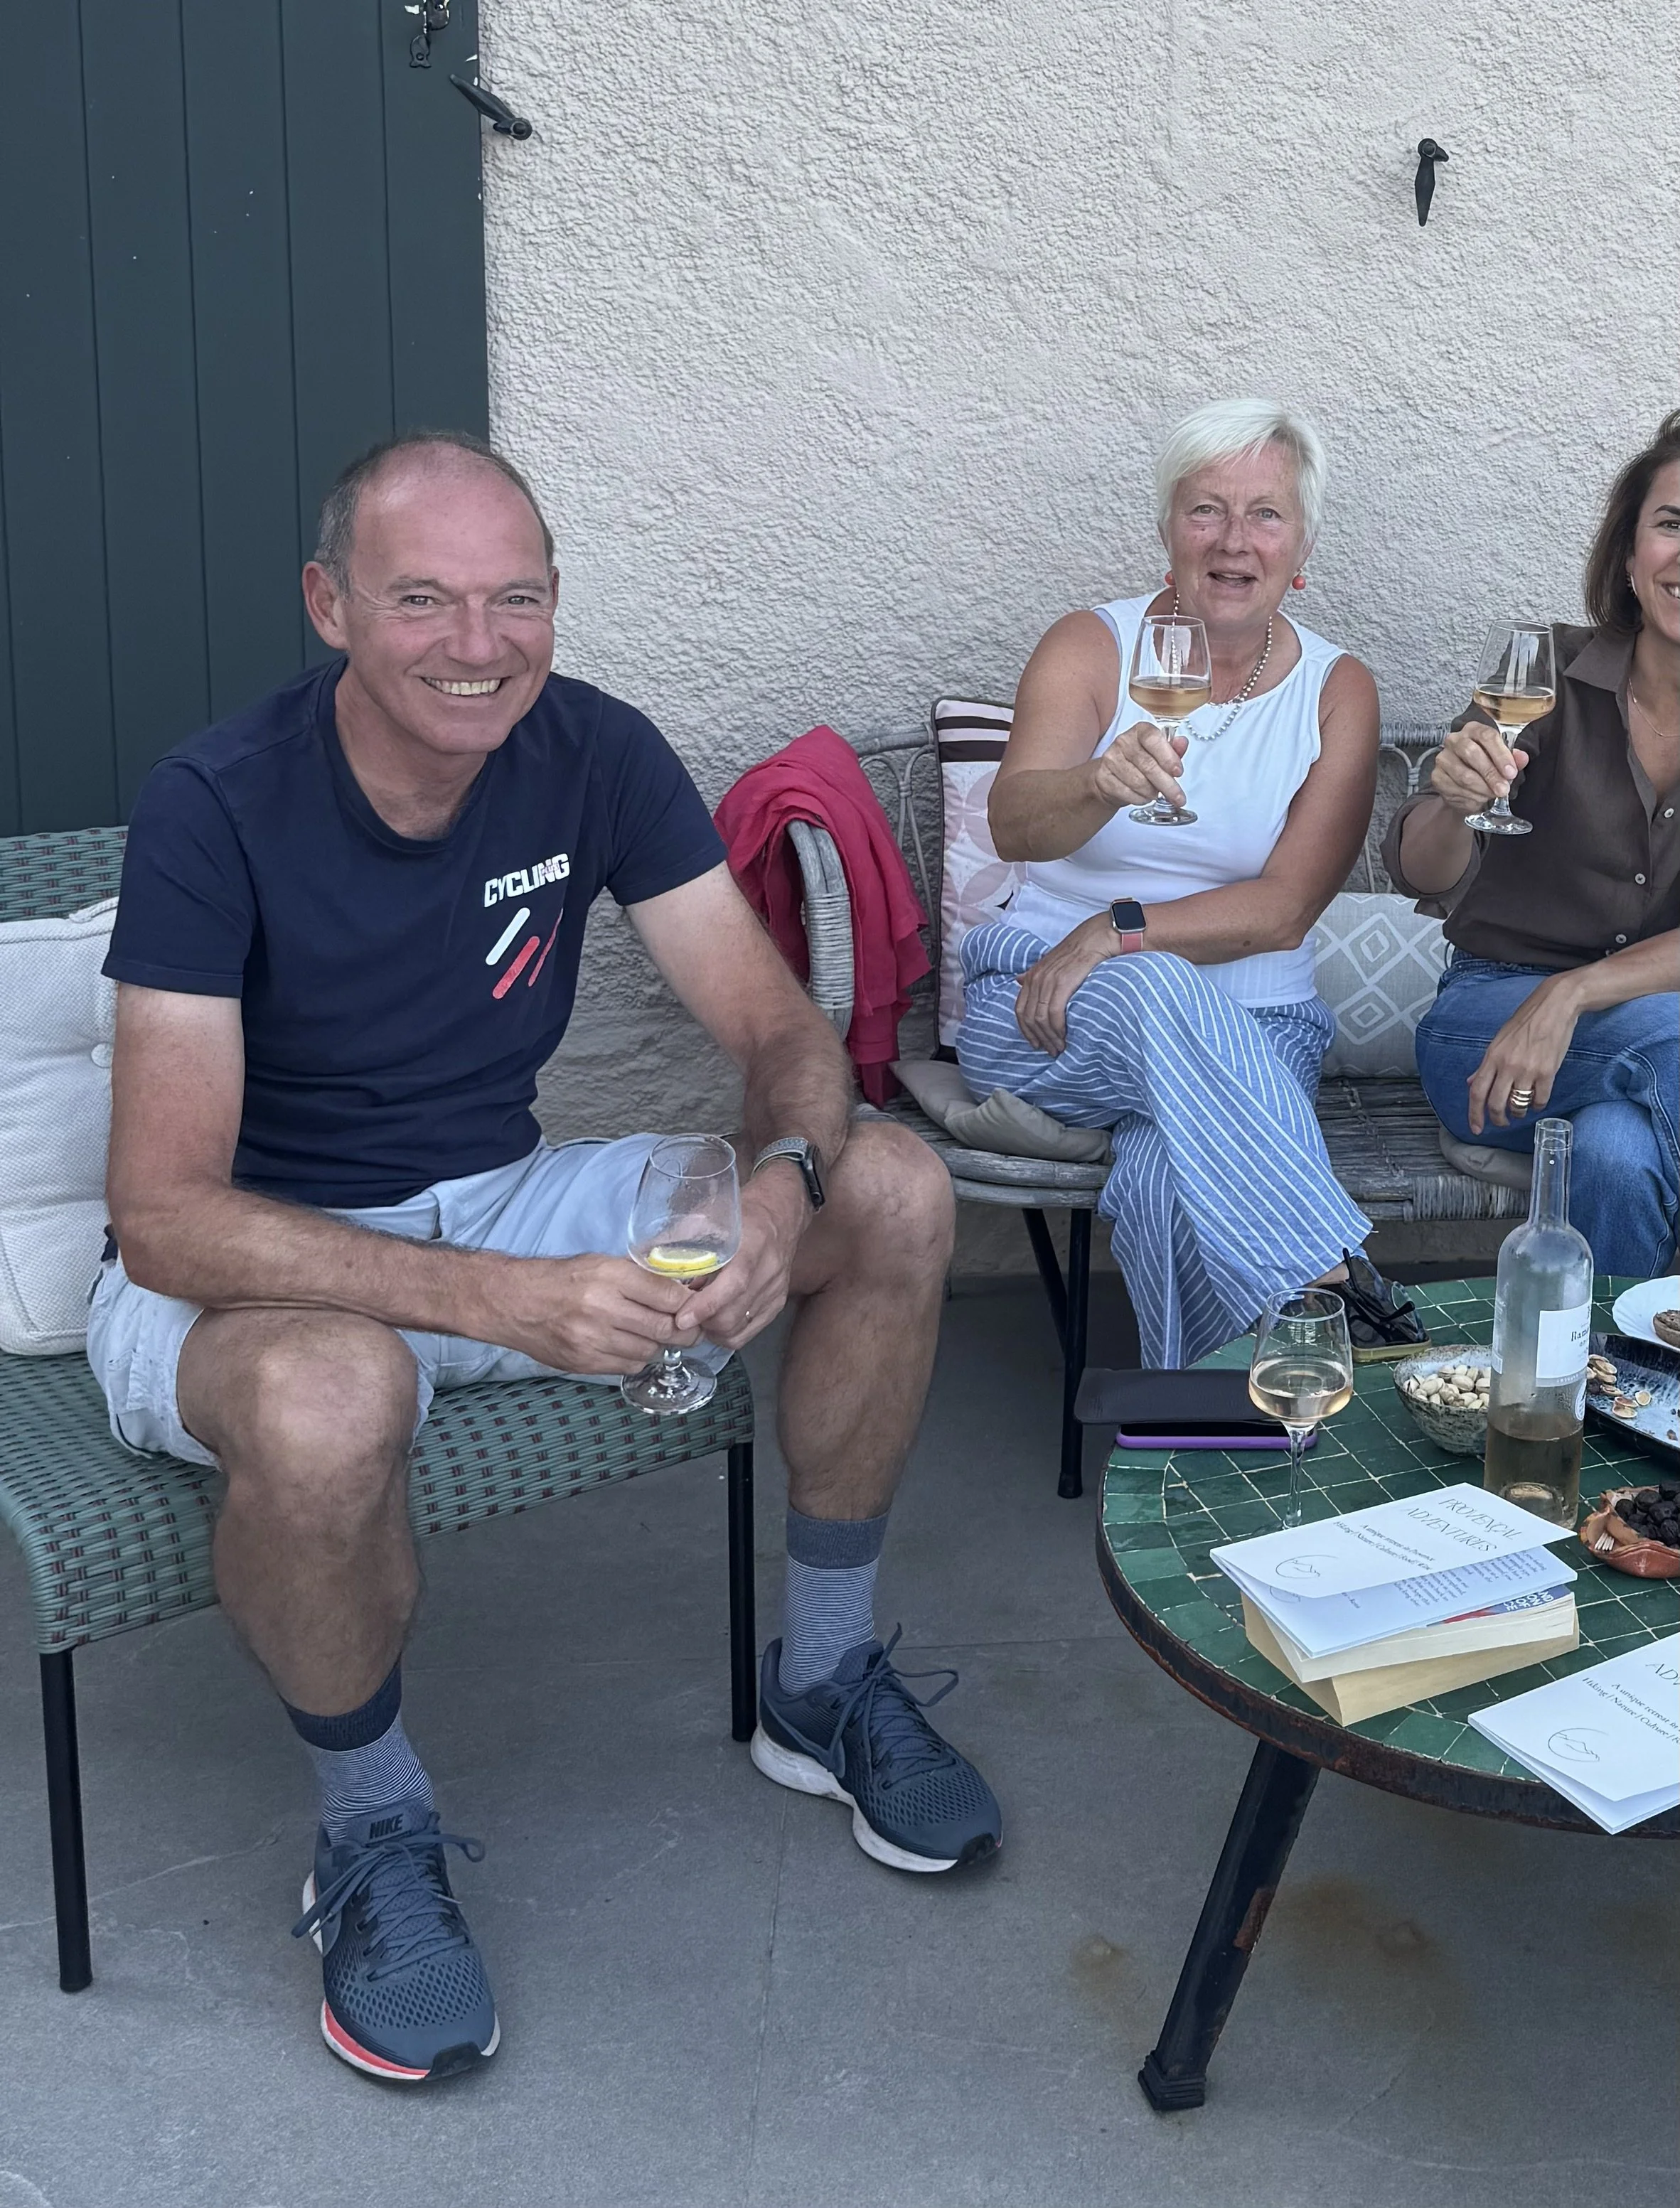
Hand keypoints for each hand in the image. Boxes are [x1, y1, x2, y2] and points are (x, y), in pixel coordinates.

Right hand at [488, 1253, 703, 1373]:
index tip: (695, 1305)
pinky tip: (634, 1346)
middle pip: (664, 1327)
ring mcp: (592, 1339)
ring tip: (660, 1336)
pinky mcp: (584, 1362)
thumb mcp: (600, 1264)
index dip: (688, 1302)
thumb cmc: (560, 1279)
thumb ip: (637, 1277)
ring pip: (650, 1350)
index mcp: (609, 1276)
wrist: (514, 1302)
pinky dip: (638, 1358)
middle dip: (685, 1331)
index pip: (667, 1294)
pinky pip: (628, 1366)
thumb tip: (678, 1288)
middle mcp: (602, 1308)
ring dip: (661, 1346)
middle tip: (691, 1328)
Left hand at [683, 1167, 807, 1349]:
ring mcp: (775, 1290)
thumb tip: (644, 1258)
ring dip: (711, 1329)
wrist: (780, 1213)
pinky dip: (726, 1334)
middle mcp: (769, 1270)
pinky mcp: (777, 1304)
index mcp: (753, 1243)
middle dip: (702, 1322)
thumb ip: (680, 1238)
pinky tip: (713, 1322)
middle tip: (679, 1315)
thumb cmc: (740, 1212)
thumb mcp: (710, 1214)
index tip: (681, 1318)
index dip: (706, 1305)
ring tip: (695, 1317)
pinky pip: (748, 1333)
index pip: (734, 1283)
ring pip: (739, 1328)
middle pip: (733, 1313)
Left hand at [1014, 913, 1118, 1054]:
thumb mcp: (1050, 962)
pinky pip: (1054, 1013)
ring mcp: (1048, 981)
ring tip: (1059, 1047)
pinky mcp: (1063, 983)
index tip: (1035, 1043)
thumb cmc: (1078, 951)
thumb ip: (1035, 974)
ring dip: (1049, 1037)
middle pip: (1029, 1017)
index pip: (1019, 1009)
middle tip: (1050, 1050)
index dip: (1025, 1030)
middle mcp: (1036, 978)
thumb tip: (1018, 980)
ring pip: (1040, 1018)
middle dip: (1039, 1037)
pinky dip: (1057, 1029)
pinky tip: (1065, 1036)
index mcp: (1032, 975)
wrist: (1097, 937)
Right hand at [1092, 720, 1189, 813]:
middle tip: (1178, 798)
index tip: (1178, 772)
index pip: (1153, 739)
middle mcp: (1123, 741)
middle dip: (1167, 785)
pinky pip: (1127, 793)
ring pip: (1139, 782)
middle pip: (1148, 766)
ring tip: (1156, 794)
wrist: (1110, 775)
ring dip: (1152, 793)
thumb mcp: (1159, 753)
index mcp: (1140, 731)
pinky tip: (1143, 796)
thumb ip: (1172, 749)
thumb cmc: (1139, 762)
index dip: (1168, 757)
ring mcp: (1111, 759)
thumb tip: (1182, 743)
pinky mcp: (1103, 777)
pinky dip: (1140, 799)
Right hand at [1430, 716, 1528, 814]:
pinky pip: (1455, 788)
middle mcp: (1455, 740)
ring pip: (1464, 775)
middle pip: (1472, 753)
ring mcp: (1443, 758)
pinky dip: (1471, 797)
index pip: (1487, 736)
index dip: (1501, 755)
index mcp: (1474, 730)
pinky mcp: (1437, 776)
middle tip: (1503, 789)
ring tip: (1493, 795)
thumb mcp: (1503, 762)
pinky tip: (1479, 798)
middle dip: (1491, 774)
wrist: (1466, 787)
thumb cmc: (1486, 768)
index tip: (1511, 773)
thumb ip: (1513, 759)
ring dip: (1482, 788)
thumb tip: (1522, 757)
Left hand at [1466, 973, 1581, 1132]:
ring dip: (1518, 1112)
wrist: (1555, 1006)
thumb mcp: (1499, 1040)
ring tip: (1520, 1109)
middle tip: (1501, 1122)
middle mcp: (1507, 1065)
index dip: (1474, 1114)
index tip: (1475, 1128)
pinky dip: (1536, 1105)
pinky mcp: (1548, 1072)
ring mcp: (1527, 1069)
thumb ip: (1486, 1065)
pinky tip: (1536, 1101)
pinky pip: (1539, 1099)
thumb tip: (1473, 1083)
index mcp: (1492, 1056)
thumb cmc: (1526, 1021)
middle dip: (1497, 1119)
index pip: (1477, 1092)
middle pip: (1495, 1104)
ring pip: (1517, 1105)